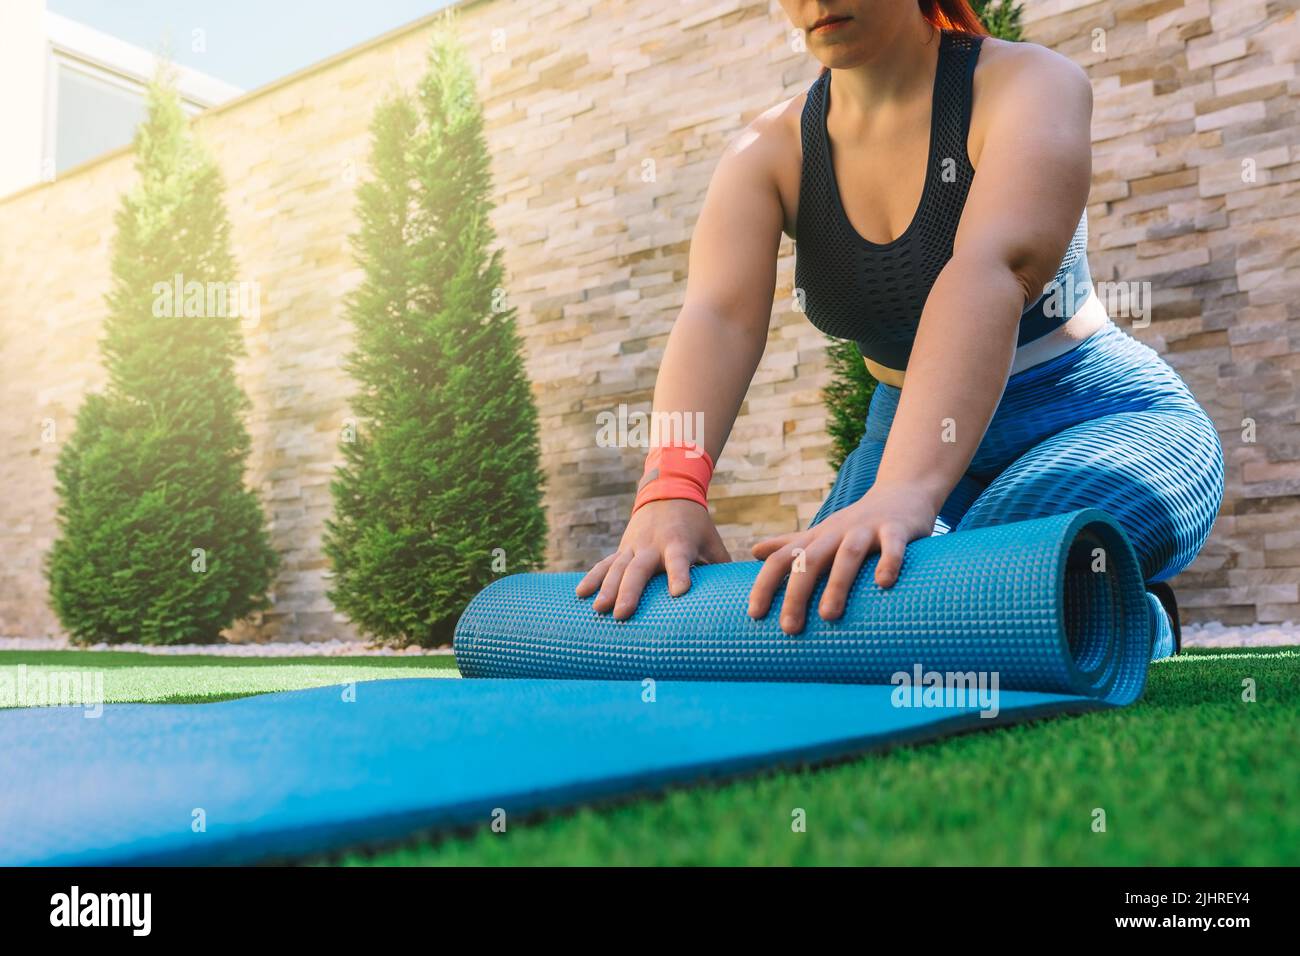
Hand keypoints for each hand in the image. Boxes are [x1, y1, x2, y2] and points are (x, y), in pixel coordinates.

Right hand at [576, 499, 731, 618]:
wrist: (668, 491)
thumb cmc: (696, 524)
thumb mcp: (712, 541)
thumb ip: (722, 569)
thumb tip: (737, 600)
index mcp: (678, 543)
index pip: (679, 560)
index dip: (679, 574)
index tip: (678, 592)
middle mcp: (653, 545)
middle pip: (639, 569)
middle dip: (629, 591)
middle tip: (622, 614)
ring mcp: (633, 546)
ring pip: (617, 568)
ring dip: (606, 588)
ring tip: (598, 610)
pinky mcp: (622, 549)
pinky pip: (604, 564)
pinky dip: (592, 578)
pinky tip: (579, 595)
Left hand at [748, 482, 938, 634]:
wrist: (903, 492)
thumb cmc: (857, 523)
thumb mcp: (821, 532)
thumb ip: (790, 544)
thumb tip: (754, 551)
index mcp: (817, 538)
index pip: (782, 560)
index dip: (764, 584)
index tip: (755, 615)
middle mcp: (837, 532)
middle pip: (810, 560)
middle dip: (796, 594)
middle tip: (789, 628)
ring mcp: (867, 529)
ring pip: (847, 555)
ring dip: (836, 584)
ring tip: (828, 616)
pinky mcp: (897, 529)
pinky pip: (892, 546)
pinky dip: (889, 562)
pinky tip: (884, 584)